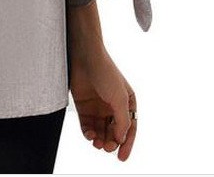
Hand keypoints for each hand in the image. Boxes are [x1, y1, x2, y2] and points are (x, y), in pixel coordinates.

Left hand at [70, 46, 137, 160]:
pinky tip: (89, 135)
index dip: (127, 144)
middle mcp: (113, 106)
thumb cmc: (106, 72)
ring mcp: (98, 106)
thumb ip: (122, 120)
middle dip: (111, 142)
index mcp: (127, 102)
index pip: (130, 128)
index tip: (121, 158)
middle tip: (107, 148)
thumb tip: (121, 139)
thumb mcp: (119, 97)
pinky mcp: (84, 106)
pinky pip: (87, 125)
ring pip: (100, 131)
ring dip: (100, 140)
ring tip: (98, 144)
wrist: (85, 55)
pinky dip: (88, 133)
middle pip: (114, 132)